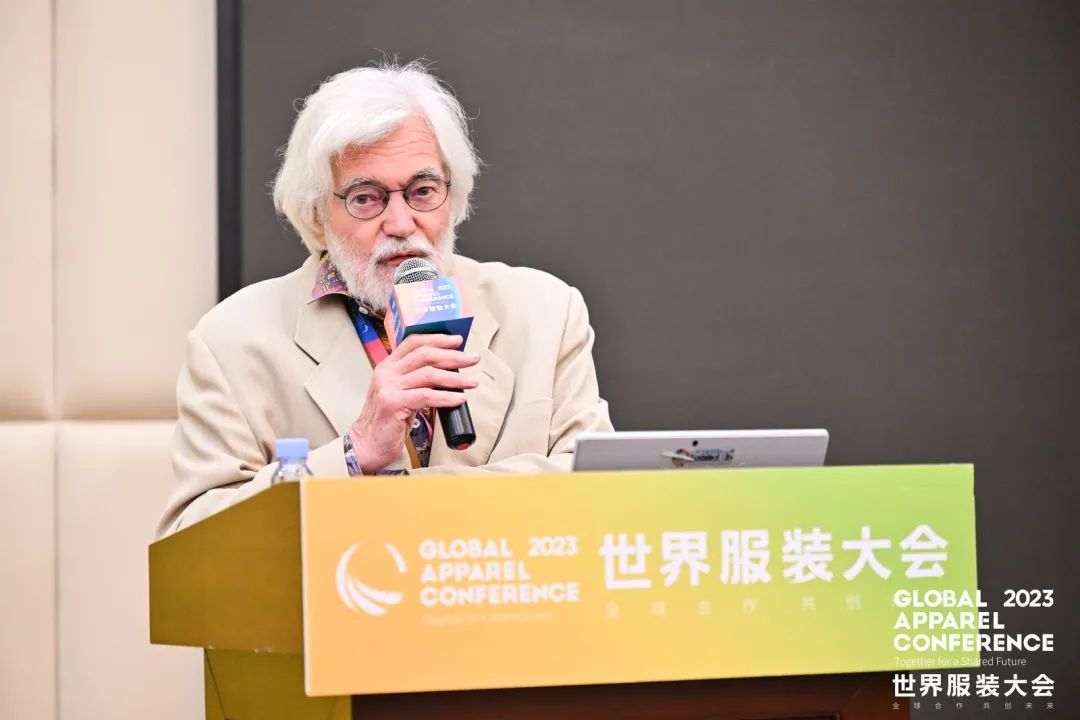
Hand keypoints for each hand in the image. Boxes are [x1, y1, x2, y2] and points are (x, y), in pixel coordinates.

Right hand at [348, 334, 479, 472]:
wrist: (367, 445)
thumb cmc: (388, 422)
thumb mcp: (401, 394)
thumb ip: (417, 381)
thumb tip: (448, 373)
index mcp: (388, 366)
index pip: (413, 342)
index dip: (437, 339)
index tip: (457, 340)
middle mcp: (386, 373)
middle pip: (424, 355)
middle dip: (453, 356)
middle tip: (472, 359)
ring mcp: (388, 387)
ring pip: (428, 374)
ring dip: (455, 377)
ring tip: (472, 382)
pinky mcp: (393, 404)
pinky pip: (427, 396)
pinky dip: (447, 396)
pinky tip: (460, 399)